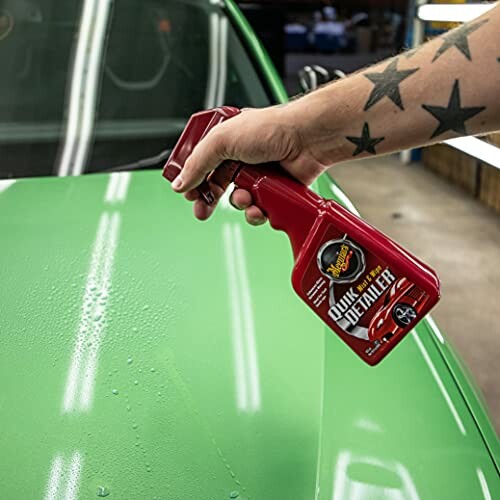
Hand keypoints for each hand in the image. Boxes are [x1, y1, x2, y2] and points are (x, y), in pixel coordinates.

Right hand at [171, 104, 326, 224]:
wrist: (307, 139)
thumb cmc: (272, 128)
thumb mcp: (222, 140)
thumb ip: (198, 162)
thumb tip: (181, 182)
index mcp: (226, 141)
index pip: (202, 164)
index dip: (193, 180)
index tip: (188, 193)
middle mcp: (241, 157)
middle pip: (216, 185)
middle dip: (209, 200)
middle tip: (202, 210)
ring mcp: (258, 175)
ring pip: (238, 200)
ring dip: (239, 203)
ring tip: (245, 198)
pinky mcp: (274, 190)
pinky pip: (259, 209)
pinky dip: (257, 212)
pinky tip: (260, 207)